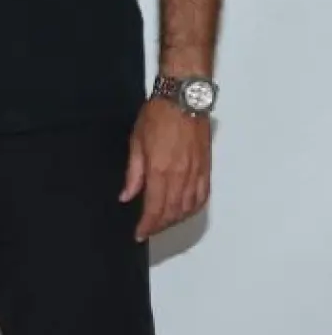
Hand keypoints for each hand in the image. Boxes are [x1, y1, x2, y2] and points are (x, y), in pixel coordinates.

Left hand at [120, 98, 211, 240]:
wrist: (183, 100)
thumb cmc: (157, 116)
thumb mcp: (136, 142)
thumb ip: (133, 173)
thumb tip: (126, 196)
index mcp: (160, 171)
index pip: (154, 208)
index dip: (147, 225)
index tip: (139, 234)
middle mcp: (180, 177)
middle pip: (172, 212)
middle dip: (159, 225)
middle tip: (148, 229)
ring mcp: (196, 174)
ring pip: (187, 208)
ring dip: (175, 220)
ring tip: (162, 223)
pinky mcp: (206, 169)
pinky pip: (202, 197)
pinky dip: (193, 209)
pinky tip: (184, 211)